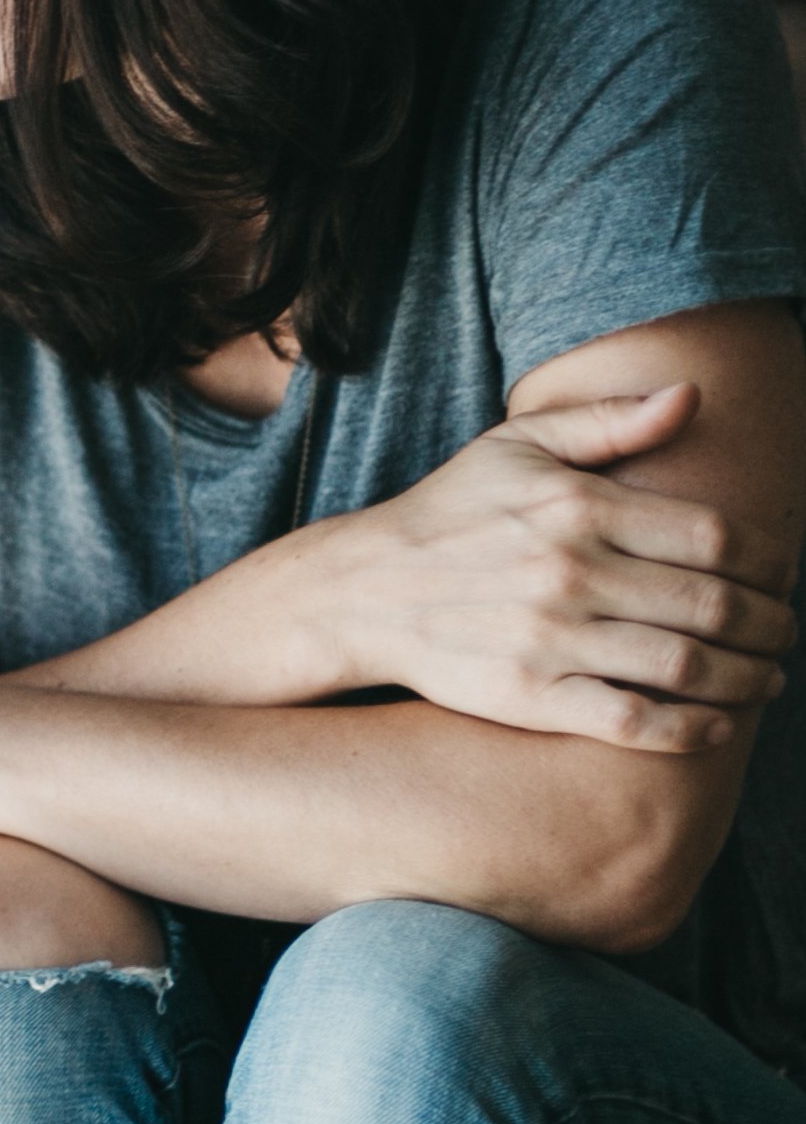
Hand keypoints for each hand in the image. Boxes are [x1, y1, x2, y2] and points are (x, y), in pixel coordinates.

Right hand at [324, 386, 793, 745]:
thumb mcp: (518, 446)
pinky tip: (716, 725)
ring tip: (766, 679)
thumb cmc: (447, 514)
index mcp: (580, 507)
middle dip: (771, 624)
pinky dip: (690, 728)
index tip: (784, 575)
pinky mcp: (529, 698)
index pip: (715, 536)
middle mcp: (571, 572)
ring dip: (747, 678)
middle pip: (712, 604)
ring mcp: (551, 640)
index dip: (770, 562)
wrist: (360, 592)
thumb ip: (608, 420)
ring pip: (686, 665)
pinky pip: (632, 720)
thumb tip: (692, 395)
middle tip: (784, 632)